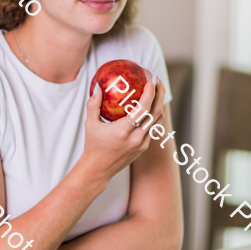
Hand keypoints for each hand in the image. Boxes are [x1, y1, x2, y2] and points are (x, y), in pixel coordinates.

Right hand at [76, 72, 165, 189]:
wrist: (98, 170)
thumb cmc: (92, 146)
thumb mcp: (89, 124)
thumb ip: (93, 105)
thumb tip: (98, 88)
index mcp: (123, 131)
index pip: (143, 109)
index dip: (150, 92)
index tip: (150, 79)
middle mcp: (136, 138)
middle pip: (156, 113)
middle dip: (160, 94)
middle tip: (157, 80)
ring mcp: (142, 144)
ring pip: (157, 121)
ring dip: (159, 103)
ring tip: (156, 90)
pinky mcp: (144, 147)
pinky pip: (152, 128)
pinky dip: (153, 115)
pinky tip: (148, 105)